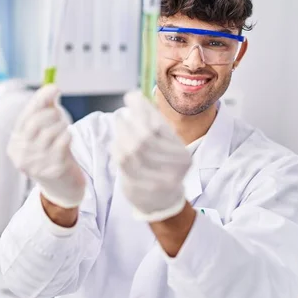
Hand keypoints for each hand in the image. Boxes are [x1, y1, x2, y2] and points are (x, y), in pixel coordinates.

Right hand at [7, 85, 84, 208]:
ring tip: (65, 128)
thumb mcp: (44, 133)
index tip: (54, 88)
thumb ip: (45, 110)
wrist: (62, 188)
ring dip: (62, 125)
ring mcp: (37, 164)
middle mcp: (21, 155)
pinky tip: (69, 138)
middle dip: (53, 114)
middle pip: (36, 122)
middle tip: (62, 116)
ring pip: (51, 132)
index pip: (25, 116)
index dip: (40, 100)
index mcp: (15, 144)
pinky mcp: (54, 170)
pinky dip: (68, 135)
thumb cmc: (52, 154)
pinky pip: (63, 143)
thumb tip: (51, 86)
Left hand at [113, 91, 191, 221]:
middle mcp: (172, 170)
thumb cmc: (163, 165)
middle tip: (121, 113)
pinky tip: (116, 143)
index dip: (142, 109)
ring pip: (132, 151)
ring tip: (118, 124)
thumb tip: (134, 96)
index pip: (158, 126)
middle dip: (130, 122)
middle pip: (145, 138)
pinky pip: (123, 165)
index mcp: (182, 155)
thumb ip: (153, 122)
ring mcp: (156, 181)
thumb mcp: (166, 144)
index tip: (131, 96)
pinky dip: (117, 150)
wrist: (163, 201)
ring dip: (121, 133)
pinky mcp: (140, 189)